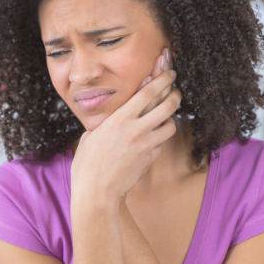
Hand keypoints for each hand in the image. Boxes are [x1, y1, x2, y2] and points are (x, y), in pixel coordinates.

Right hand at [71, 48, 180, 203]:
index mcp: (118, 119)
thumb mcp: (92, 134)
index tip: (169, 72)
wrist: (96, 192)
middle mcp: (135, 130)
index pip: (147, 92)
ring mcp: (145, 145)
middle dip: (175, 94)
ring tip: (165, 116)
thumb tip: (120, 110)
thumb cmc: (87, 163)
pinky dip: (159, 139)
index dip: (161, 79)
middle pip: (167, 105)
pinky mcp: (150, 159)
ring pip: (170, 125)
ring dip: (169, 118)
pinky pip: (161, 144)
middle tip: (175, 90)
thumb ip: (109, 120)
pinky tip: (151, 140)